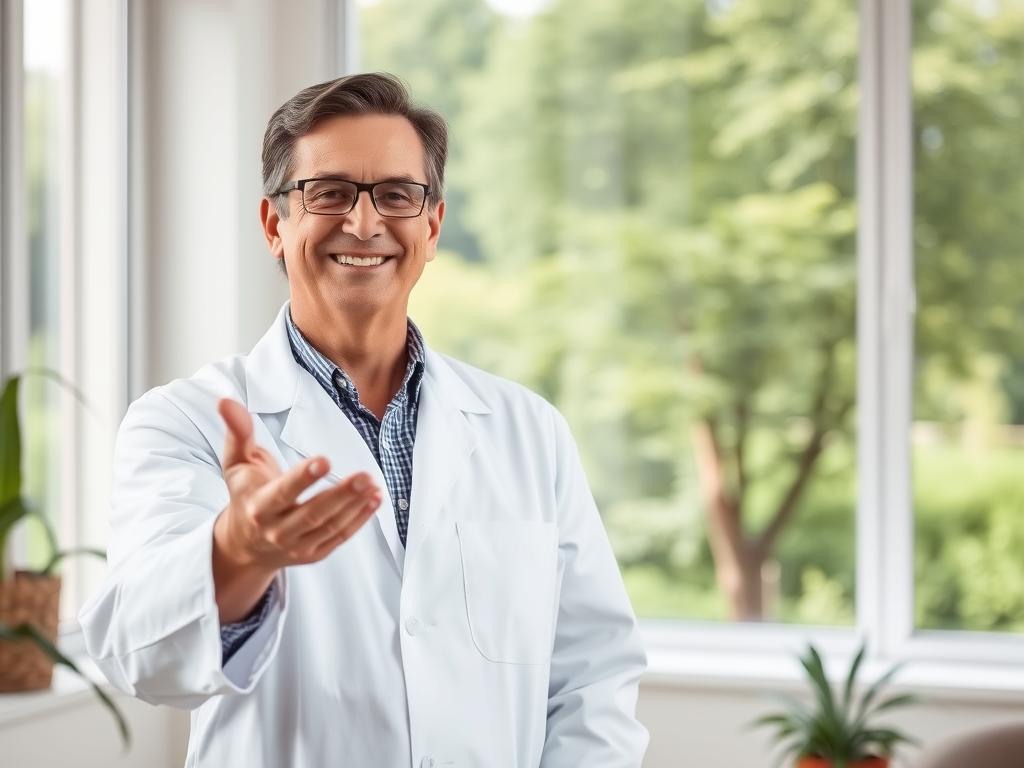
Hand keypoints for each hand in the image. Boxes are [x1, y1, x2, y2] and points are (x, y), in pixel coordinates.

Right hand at [213, 398, 381, 573]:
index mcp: (258, 506)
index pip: (283, 492)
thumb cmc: (244, 494)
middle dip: (341, 495)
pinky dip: (359, 519)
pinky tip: (375, 499)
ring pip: (329, 527)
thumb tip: (226, 401)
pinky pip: (339, 537)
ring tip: (373, 484)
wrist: (243, 544)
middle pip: (312, 514)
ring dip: (355, 506)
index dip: (303, 478)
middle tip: (365, 476)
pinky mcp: (313, 554)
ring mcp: (296, 546)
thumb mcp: (236, 464)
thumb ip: (237, 433)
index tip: (324, 460)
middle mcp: (276, 530)